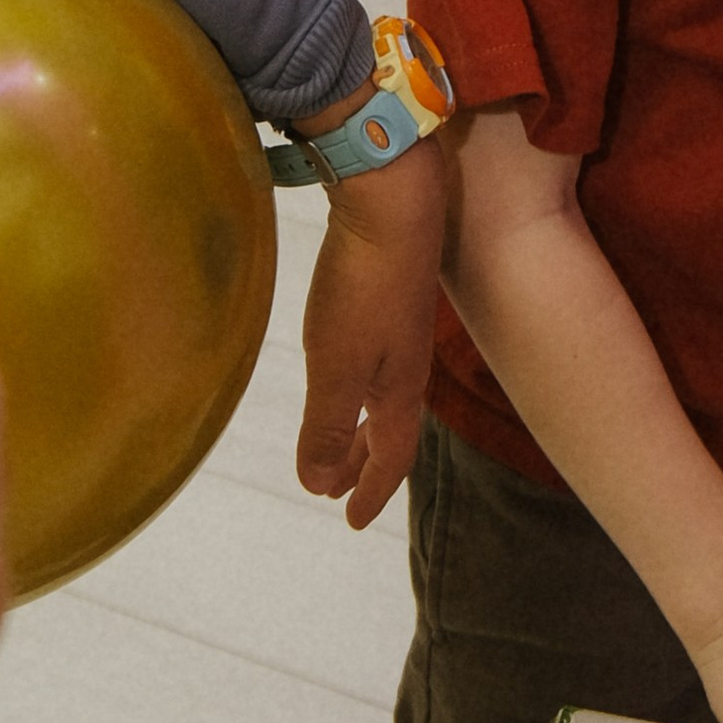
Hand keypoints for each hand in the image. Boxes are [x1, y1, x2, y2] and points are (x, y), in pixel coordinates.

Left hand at [294, 140, 443, 529]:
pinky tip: (345, 363)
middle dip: (362, 463)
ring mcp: (402, 325)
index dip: (370, 492)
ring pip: (383, 392)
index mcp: (399, 389)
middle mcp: (407, 363)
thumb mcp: (336, 366)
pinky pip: (379, 358)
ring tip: (338, 435)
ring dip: (360, 424)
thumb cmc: (364, 286)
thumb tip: (315, 487)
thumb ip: (326, 426)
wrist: (394, 200)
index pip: (391, 456)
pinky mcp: (391, 291)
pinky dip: (360, 383)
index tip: (350, 522)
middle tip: (335, 489)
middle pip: (388, 428)